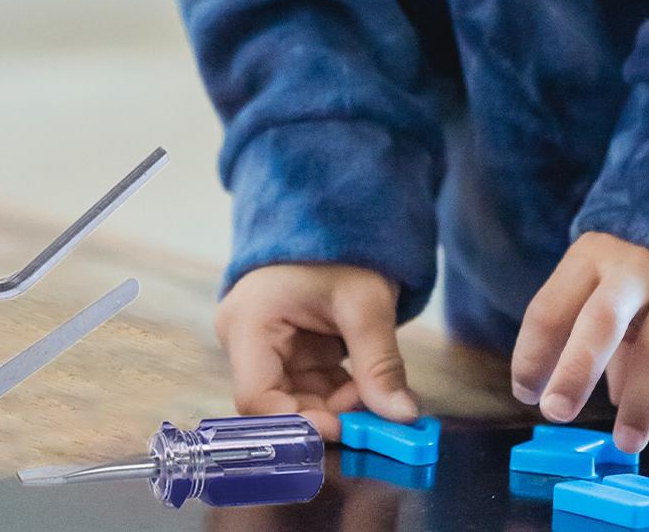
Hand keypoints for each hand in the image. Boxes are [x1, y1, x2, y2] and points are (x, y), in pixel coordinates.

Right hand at [215, 263, 417, 439]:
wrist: (334, 217)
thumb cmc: (338, 246)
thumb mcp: (364, 302)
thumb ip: (379, 362)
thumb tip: (401, 416)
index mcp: (248, 323)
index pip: (257, 397)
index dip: (298, 424)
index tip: (347, 431)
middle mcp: (246, 340)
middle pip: (278, 405)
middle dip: (327, 417)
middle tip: (375, 418)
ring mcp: (266, 347)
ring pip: (297, 402)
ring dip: (339, 409)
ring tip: (376, 393)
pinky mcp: (288, 351)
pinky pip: (310, 389)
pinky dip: (341, 397)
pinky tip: (368, 387)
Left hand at [512, 232, 648, 451]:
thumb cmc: (632, 261)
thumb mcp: (601, 279)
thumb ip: (593, 335)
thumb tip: (597, 396)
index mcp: (588, 259)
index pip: (550, 309)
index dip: (532, 354)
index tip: (525, 393)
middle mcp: (630, 269)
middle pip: (598, 325)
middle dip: (575, 372)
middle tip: (556, 413)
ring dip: (640, 399)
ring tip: (626, 442)